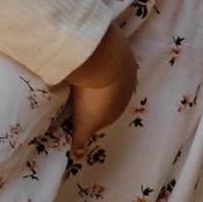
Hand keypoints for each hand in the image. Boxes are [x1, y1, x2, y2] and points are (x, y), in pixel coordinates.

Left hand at [67, 24, 136, 153]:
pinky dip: (96, 57)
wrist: (104, 60)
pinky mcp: (119, 47)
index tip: (76, 108)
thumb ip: (81, 138)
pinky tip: (83, 56)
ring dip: (96, 74)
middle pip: (108, 91)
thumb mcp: (86, 122)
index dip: (91, 111)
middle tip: (75, 90)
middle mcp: (127, 87)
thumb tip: (76, 154)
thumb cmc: (95, 96)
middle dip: (94, 92)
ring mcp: (124, 65)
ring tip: (78, 72)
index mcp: (119, 106)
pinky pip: (106, 55)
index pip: (105, 112)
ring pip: (108, 73)